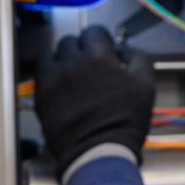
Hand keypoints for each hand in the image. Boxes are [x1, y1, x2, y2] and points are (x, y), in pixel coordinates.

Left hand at [34, 26, 154, 177]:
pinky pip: (40, 72)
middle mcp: (73, 62)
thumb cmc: (122, 124)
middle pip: (72, 41)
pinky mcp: (42, 94)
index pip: (95, 32)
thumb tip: (127, 50)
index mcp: (99, 57)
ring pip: (52, 54)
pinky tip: (58, 85)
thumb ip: (139, 60)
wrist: (98, 151)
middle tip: (89, 65)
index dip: (100, 40)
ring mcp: (54, 77)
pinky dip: (48, 73)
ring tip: (71, 74)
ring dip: (62, 59)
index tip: (103, 49)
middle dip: (81, 49)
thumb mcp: (145, 87)